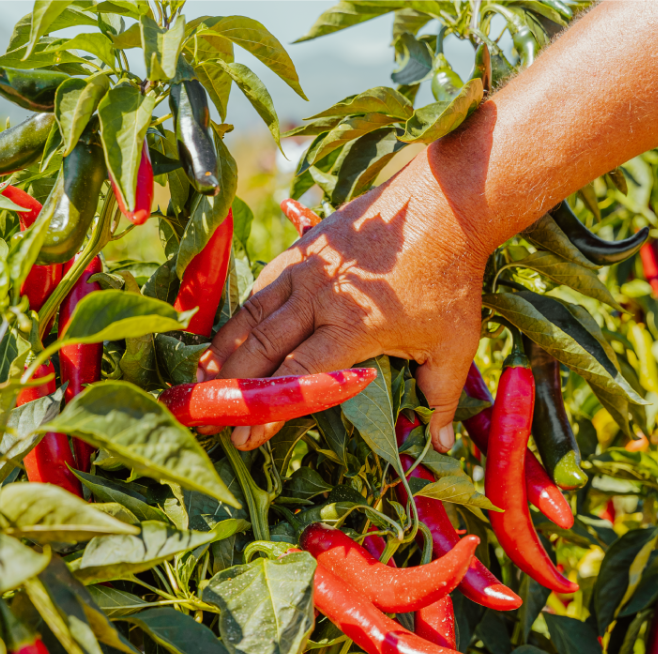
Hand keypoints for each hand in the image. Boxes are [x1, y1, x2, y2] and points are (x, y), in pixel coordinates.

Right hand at [198, 149, 487, 451]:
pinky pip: (259, 288)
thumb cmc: (451, 280)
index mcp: (353, 326)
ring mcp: (305, 269)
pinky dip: (238, 317)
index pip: (298, 376)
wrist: (445, 204)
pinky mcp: (301, 250)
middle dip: (234, 389)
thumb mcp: (455, 345)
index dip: (269, 411)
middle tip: (211, 419)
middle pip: (263, 349)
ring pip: (251, 316)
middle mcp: (318, 298)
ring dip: (224, 352)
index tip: (246, 438)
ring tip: (202, 381)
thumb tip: (442, 445)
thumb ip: (442, 399)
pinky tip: (225, 338)